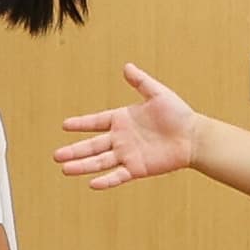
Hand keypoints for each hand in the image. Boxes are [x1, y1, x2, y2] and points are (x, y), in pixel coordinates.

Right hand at [54, 64, 205, 187]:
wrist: (193, 137)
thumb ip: (141, 82)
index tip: (65, 125)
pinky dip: (106, 180)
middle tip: (56, 155)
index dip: (81, 124)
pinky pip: (118, 175)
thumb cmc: (178, 114)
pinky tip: (92, 184)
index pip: (96, 122)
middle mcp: (121, 138)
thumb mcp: (158, 94)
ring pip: (100, 162)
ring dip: (82, 166)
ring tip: (65, 169)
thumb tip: (126, 66)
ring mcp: (128, 155)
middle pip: (92, 146)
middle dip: (74, 150)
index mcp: (122, 119)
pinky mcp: (137, 168)